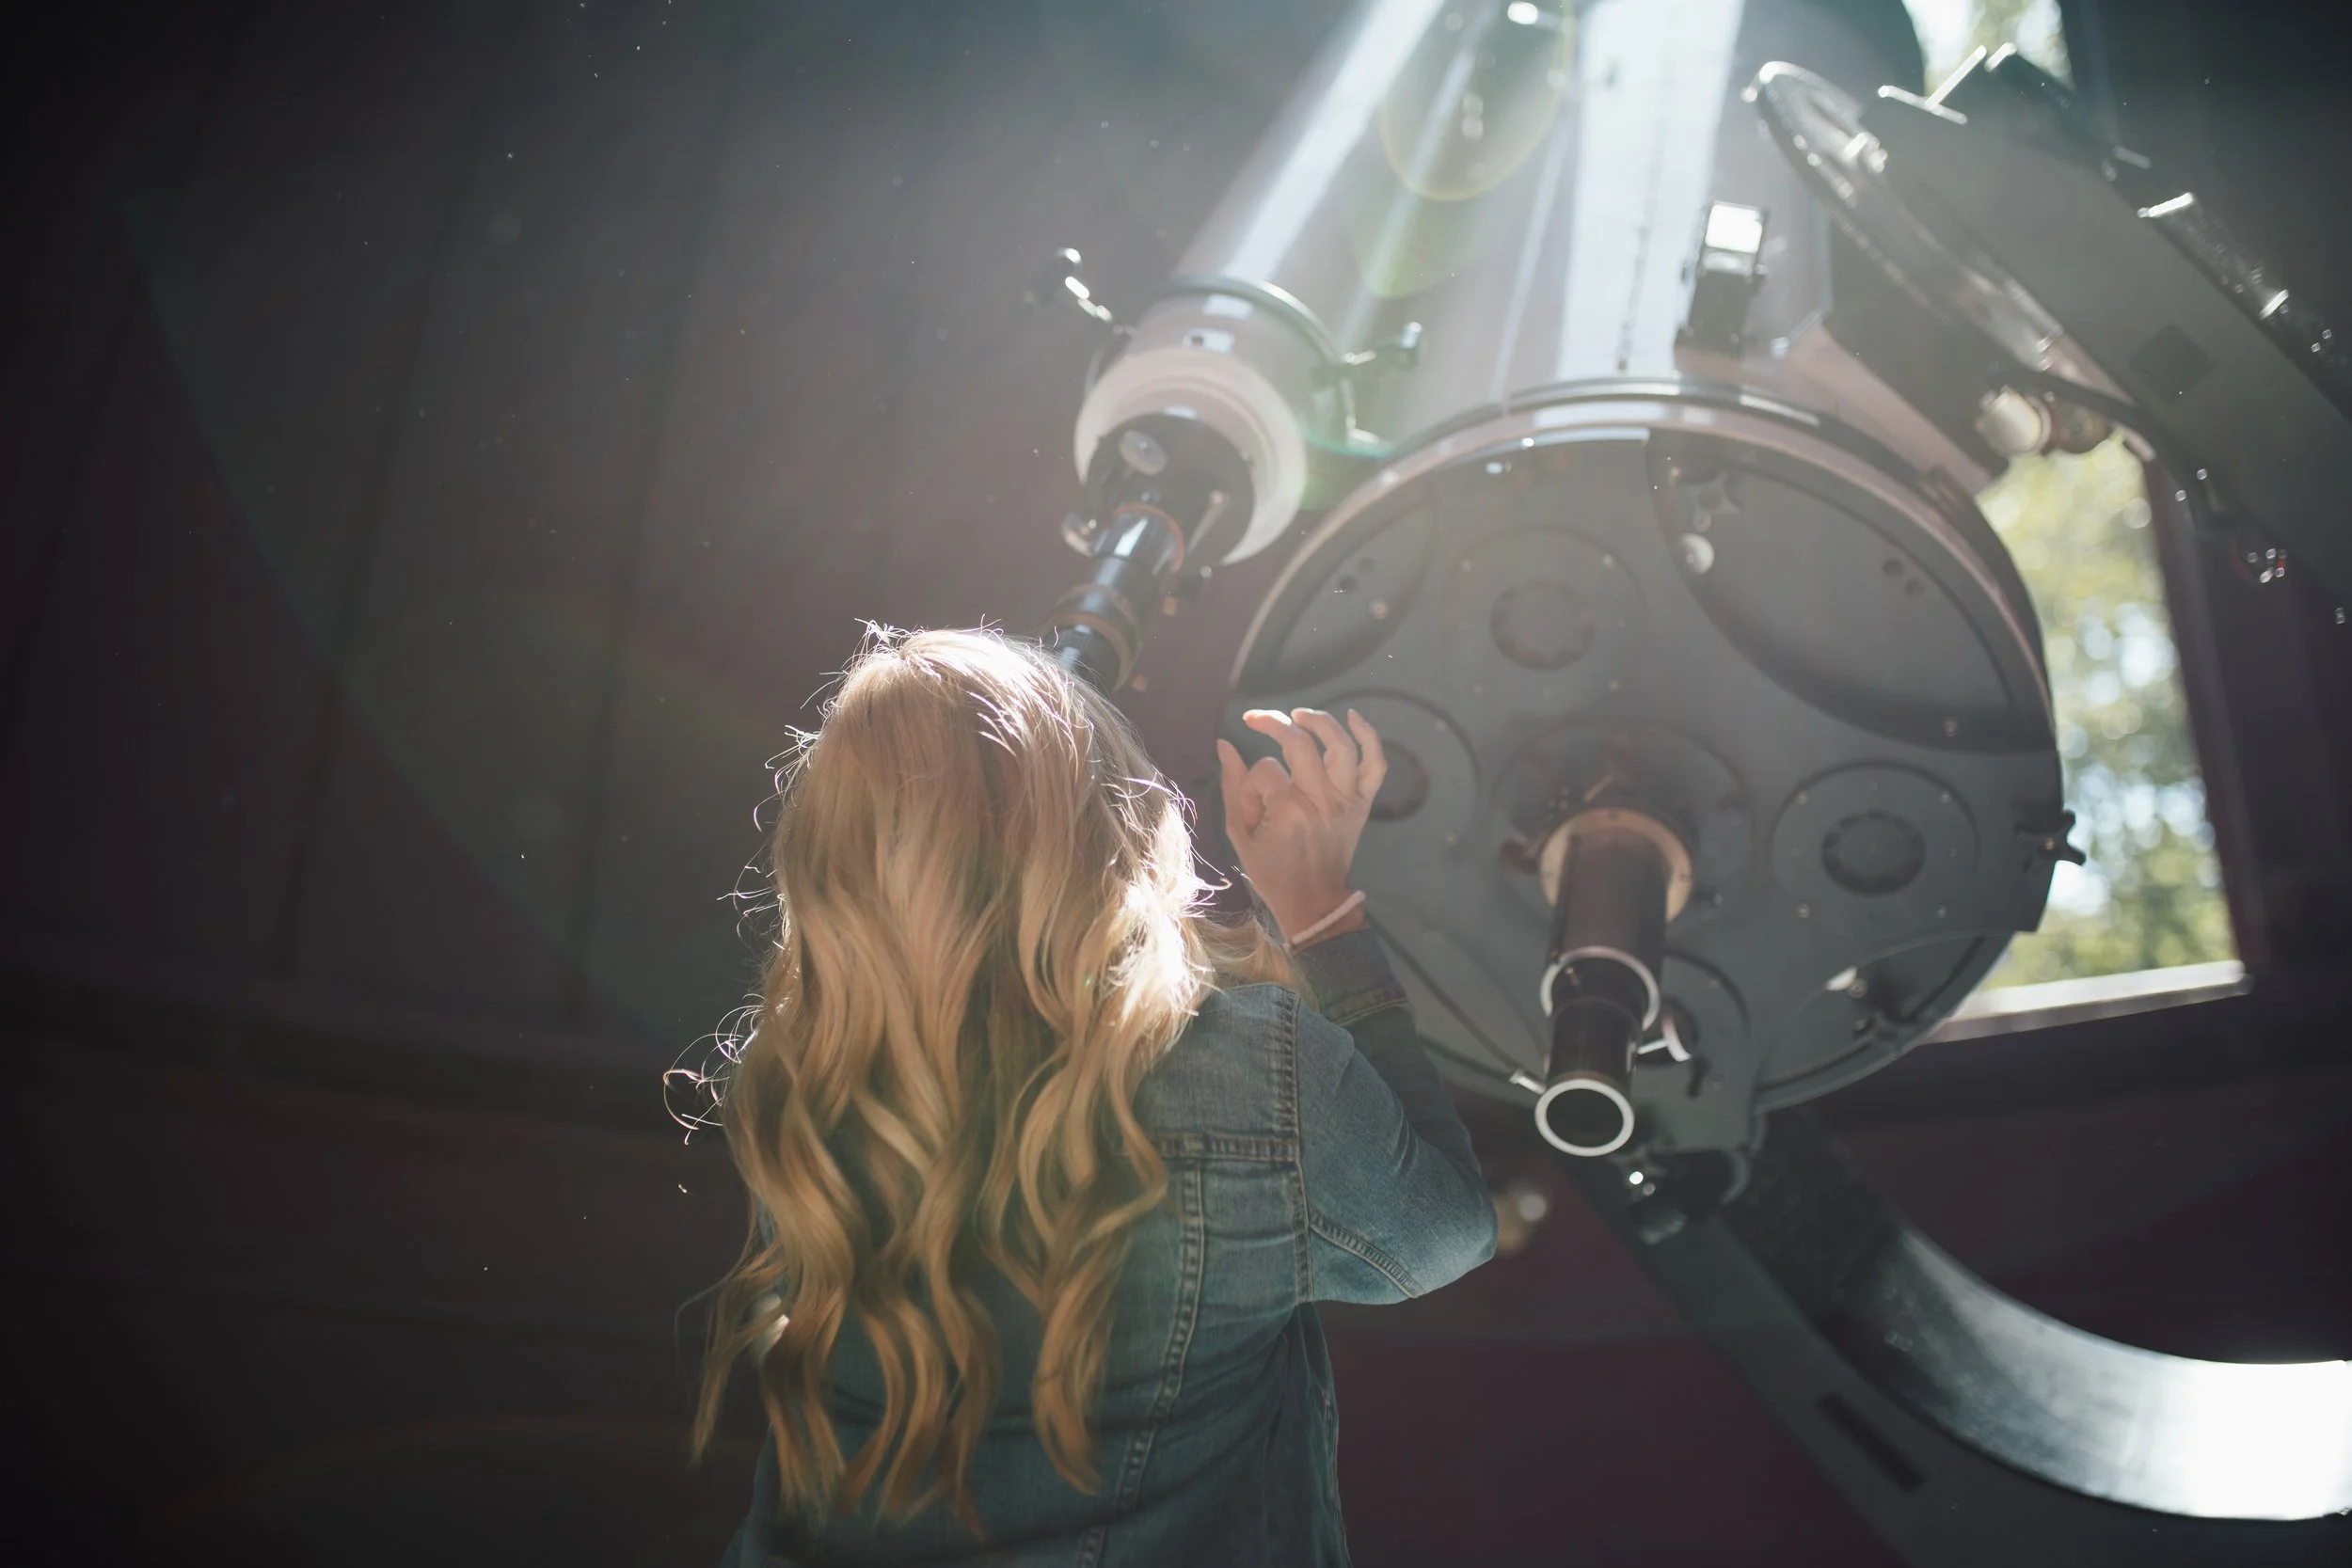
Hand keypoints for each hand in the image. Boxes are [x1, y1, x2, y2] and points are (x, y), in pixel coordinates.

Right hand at [1215, 707, 1386, 942]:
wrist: (1313, 901)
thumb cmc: (1272, 872)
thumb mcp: (1240, 834)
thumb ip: (1232, 787)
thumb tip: (1224, 745)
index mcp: (1289, 812)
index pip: (1265, 770)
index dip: (1251, 782)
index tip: (1251, 804)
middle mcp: (1321, 800)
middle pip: (1300, 744)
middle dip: (1273, 724)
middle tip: (1257, 719)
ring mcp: (1346, 801)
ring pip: (1340, 746)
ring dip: (1319, 721)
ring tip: (1298, 715)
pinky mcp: (1362, 804)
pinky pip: (1375, 765)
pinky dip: (1369, 737)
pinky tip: (1353, 716)